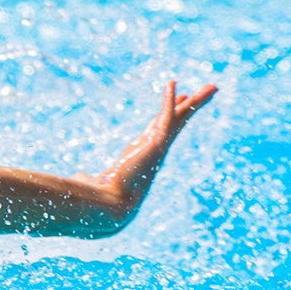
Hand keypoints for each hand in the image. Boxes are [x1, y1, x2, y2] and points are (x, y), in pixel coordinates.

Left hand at [87, 81, 218, 220]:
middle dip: (193, 104)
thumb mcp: (95, 182)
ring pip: (181, 118)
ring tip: (212, 87)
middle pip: (178, 120)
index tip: (180, 98)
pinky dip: (169, 100)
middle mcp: (155, 149)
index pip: (160, 128)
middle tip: (209, 90)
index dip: (170, 112)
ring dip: (196, 101)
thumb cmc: (102, 198)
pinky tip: (172, 84)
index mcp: (143, 154)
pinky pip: (166, 117)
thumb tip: (78, 179)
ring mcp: (158, 147)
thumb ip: (89, 178)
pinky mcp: (155, 144)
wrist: (111, 205)